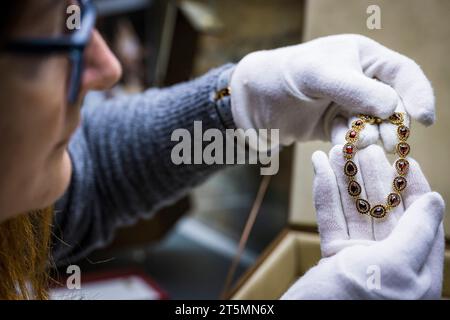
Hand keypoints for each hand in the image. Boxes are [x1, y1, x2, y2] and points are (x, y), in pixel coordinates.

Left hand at [230, 34, 434, 145]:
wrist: (251, 98)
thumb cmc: (283, 74)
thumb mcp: (318, 74)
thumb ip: (354, 88)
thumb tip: (391, 108)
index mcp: (363, 57)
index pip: (402, 73)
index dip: (417, 95)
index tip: (424, 118)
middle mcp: (360, 81)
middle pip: (391, 104)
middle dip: (391, 123)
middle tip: (389, 143)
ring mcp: (347, 106)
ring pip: (371, 125)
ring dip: (369, 137)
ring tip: (359, 145)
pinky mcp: (332, 127)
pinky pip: (349, 138)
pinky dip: (348, 145)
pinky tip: (341, 151)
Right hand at [280, 144, 444, 298]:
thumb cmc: (355, 305)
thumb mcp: (396, 271)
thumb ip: (417, 235)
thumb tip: (436, 200)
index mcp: (416, 266)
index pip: (421, 216)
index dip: (413, 184)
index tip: (404, 159)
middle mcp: (391, 259)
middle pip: (385, 207)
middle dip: (374, 176)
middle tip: (364, 147)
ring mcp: (360, 257)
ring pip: (355, 209)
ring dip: (345, 179)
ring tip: (338, 150)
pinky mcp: (334, 256)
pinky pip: (331, 219)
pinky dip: (324, 193)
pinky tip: (320, 168)